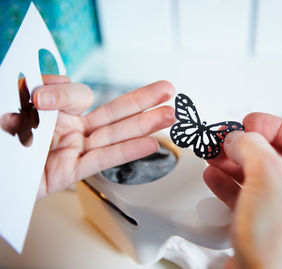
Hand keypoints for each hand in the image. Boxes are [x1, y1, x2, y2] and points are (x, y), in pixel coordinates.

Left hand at [1, 75, 174, 198]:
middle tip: (168, 91)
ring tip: (170, 116)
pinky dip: (126, 153)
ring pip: (114, 137)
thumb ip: (42, 88)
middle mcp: (68, 130)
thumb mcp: (13, 98)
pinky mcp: (68, 173)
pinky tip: (149, 144)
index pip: (78, 96)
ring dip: (145, 126)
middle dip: (144, 102)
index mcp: (54, 110)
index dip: (65, 94)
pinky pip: (101, 162)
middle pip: (113, 114)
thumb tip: (57, 86)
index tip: (39, 101)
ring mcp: (71, 151)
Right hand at [204, 112, 281, 268]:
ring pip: (265, 179)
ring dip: (237, 164)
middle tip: (227, 138)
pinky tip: (216, 177)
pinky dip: (234, 186)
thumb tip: (240, 137)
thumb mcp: (269, 175)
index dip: (275, 126)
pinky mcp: (276, 232)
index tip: (249, 122)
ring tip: (215, 155)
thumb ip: (251, 145)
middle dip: (249, 147)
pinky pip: (256, 199)